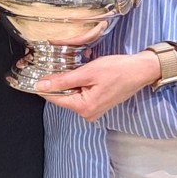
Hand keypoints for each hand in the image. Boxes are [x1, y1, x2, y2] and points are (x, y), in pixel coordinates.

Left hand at [34, 51, 160, 120]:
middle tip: (63, 64)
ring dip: (70, 80)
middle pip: (63, 96)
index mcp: (84, 108)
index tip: (36, 73)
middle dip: (60, 81)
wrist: (140, 70)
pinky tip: (85, 72)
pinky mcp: (97, 104)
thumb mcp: (87, 72)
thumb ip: (63, 80)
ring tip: (80, 67)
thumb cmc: (117, 70)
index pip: (54, 98)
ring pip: (71, 94)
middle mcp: (87, 113)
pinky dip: (79, 83)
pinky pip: (80, 93)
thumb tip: (41, 85)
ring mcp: (92, 110)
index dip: (44, 85)